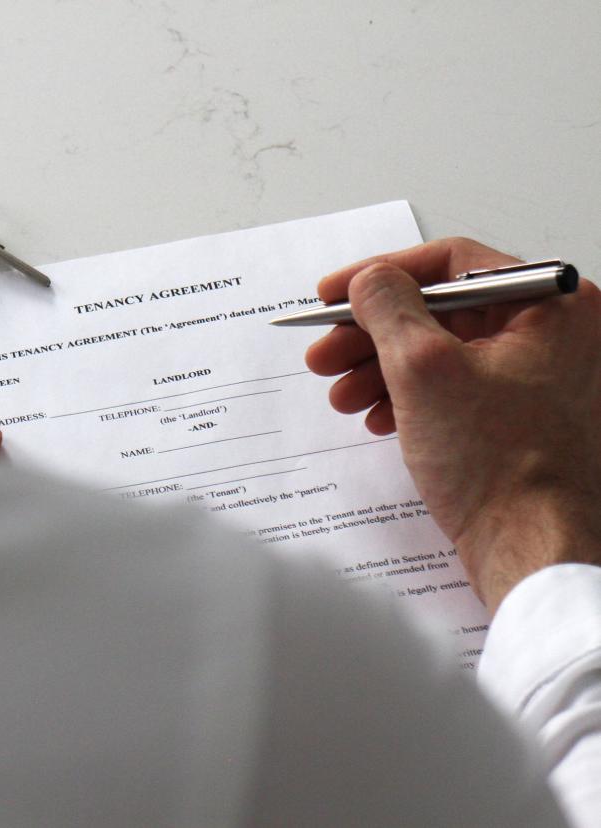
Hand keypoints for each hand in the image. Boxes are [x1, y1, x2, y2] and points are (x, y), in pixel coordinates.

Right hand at [305, 237, 600, 610]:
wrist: (531, 547)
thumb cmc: (501, 469)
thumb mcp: (424, 369)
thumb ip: (388, 308)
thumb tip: (370, 280)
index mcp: (555, 305)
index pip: (452, 263)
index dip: (381, 276)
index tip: (335, 294)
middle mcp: (558, 334)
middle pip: (442, 310)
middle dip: (373, 334)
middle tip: (327, 351)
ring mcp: (542, 377)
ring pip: (443, 351)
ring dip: (381, 368)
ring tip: (343, 394)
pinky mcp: (522, 415)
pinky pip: (455, 386)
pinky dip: (409, 396)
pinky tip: (377, 416)